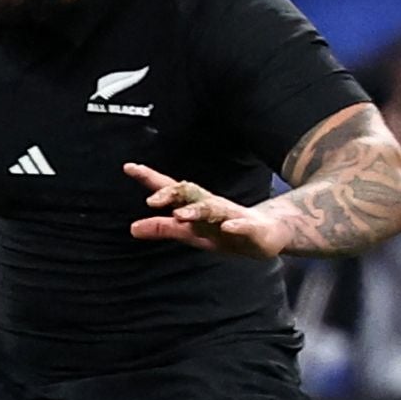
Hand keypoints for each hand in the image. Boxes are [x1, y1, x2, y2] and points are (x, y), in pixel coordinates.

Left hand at [126, 163, 287, 256]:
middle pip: (190, 195)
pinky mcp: (254, 231)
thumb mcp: (192, 232)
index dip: (150, 178)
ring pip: (214, 210)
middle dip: (171, 195)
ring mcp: (233, 217)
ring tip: (181, 215)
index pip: (171, 188)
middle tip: (151, 201)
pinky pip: (245, 227)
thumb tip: (132, 229)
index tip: (129, 167)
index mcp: (196, 206)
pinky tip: (228, 227)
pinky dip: (237, 226)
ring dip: (197, 211)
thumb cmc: (225, 231)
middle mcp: (212, 206)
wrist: (271, 232)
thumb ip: (164, 228)